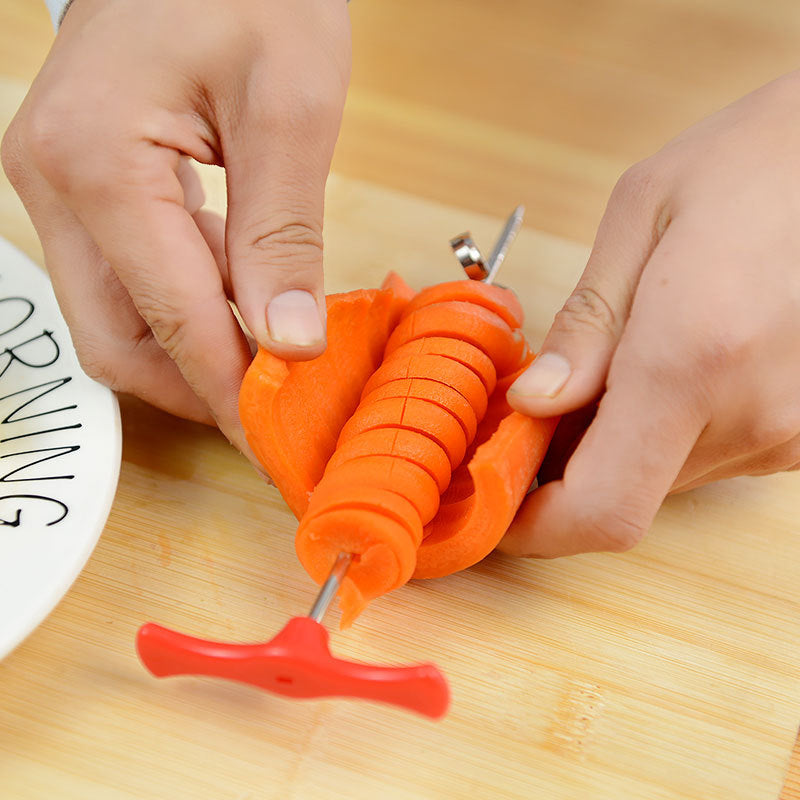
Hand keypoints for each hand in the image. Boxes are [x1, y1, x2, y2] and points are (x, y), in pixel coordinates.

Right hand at [1, 0, 349, 456]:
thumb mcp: (291, 106)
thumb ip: (284, 234)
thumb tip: (288, 341)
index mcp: (97, 162)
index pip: (172, 319)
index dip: (228, 391)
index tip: (272, 438)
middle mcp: (54, 181)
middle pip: (119, 339)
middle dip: (199, 385)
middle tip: (271, 406)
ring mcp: (57, 183)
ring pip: (116, 316)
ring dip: (192, 347)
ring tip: (266, 350)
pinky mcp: (80, 182)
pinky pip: (124, 275)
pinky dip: (182, 305)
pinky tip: (237, 294)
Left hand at [501, 71, 799, 557]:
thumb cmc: (754, 162)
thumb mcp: (642, 218)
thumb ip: (586, 327)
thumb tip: (534, 404)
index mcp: (692, 357)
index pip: (603, 508)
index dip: (537, 527)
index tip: (494, 505)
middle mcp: (753, 414)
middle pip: (624, 496)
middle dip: (563, 467)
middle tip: (533, 410)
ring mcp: (791, 431)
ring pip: (663, 479)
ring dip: (615, 445)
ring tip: (605, 367)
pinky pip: (707, 455)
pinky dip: (665, 431)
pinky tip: (661, 369)